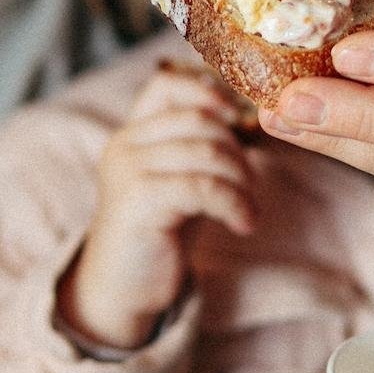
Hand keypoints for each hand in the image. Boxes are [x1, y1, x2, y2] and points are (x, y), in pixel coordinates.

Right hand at [60, 67, 255, 348]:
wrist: (124, 287)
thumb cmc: (160, 231)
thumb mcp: (180, 178)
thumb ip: (200, 146)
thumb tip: (245, 115)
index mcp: (133, 134)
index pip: (166, 85)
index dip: (207, 93)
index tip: (236, 121)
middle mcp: (125, 145)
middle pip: (199, 120)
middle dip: (238, 151)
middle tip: (249, 186)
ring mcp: (128, 170)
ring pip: (207, 152)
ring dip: (242, 182)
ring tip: (248, 210)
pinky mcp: (139, 201)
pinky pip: (203, 186)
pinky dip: (235, 203)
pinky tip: (243, 223)